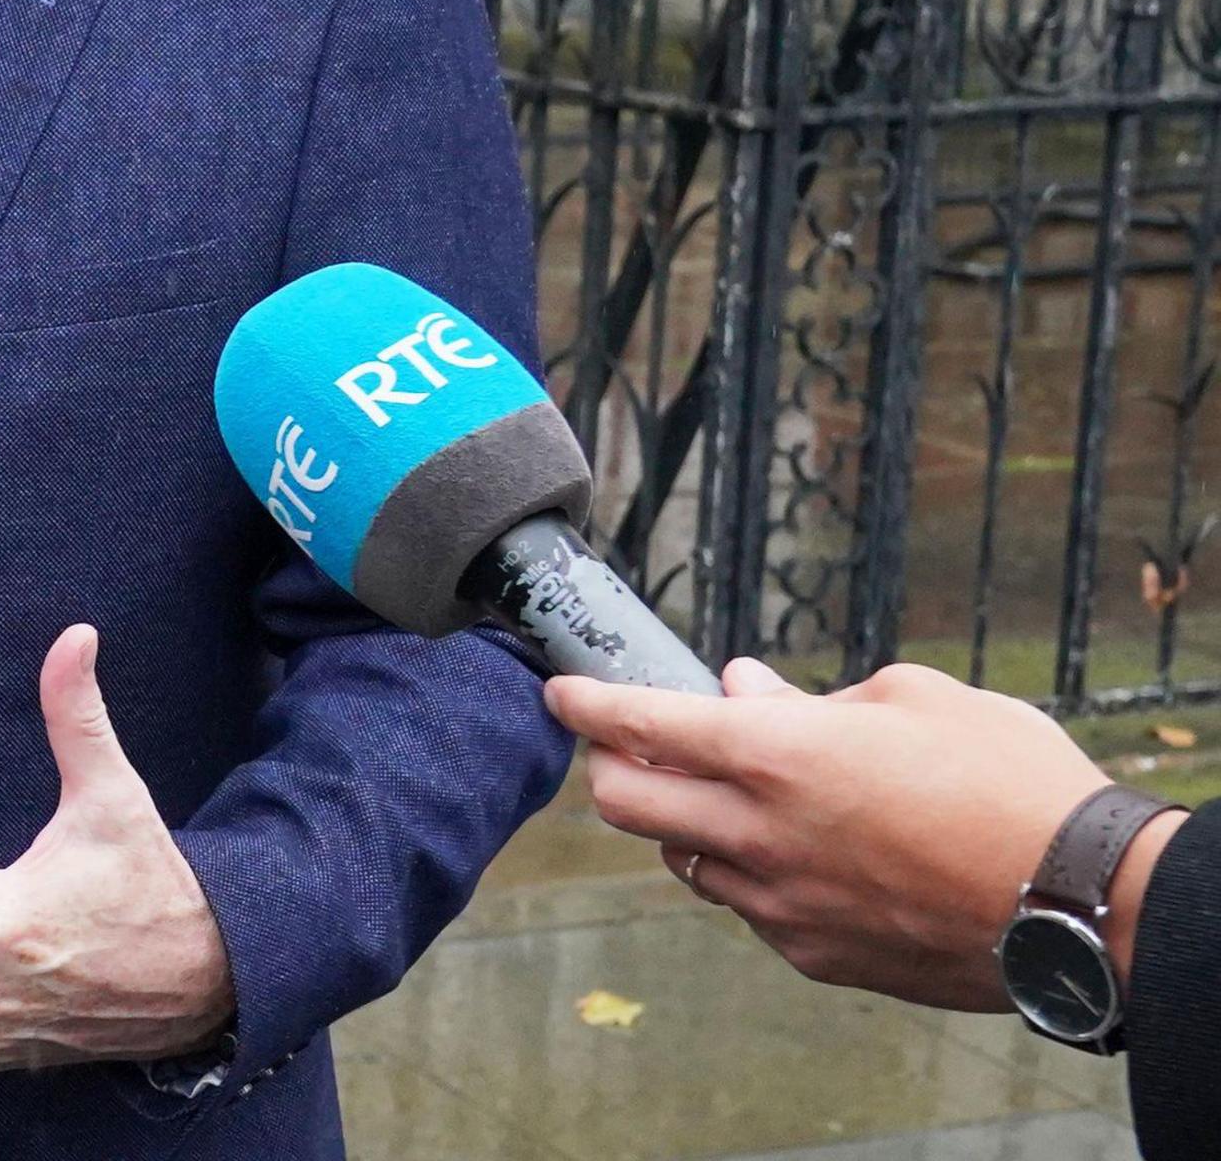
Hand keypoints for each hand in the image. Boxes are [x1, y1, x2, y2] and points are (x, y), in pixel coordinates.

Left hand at [551, 656, 1167, 1011]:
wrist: (1084, 904)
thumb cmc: (1011, 783)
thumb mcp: (916, 700)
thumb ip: (813, 697)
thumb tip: (744, 689)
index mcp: (777, 757)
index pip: (639, 725)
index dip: (586, 702)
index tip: (561, 690)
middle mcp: (760, 835)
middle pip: (623, 804)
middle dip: (610, 765)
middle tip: (631, 744)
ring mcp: (782, 905)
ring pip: (682, 860)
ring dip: (686, 823)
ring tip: (731, 795)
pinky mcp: (816, 955)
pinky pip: (748, 907)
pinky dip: (749, 873)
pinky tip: (796, 853)